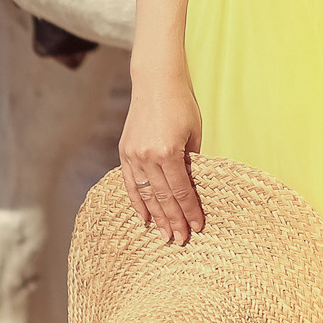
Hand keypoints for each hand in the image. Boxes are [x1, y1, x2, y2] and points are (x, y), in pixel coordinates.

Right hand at [119, 72, 205, 243]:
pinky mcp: (125, 152)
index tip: (198, 227)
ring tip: (165, 236)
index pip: (182, 191)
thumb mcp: (194, 133)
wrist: (155, 82)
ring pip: (146, 194)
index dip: (190, 211)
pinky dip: (137, 202)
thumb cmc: (181, 104)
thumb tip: (191, 187)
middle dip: (174, 221)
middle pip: (164, 198)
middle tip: (182, 240)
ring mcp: (134, 155)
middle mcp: (149, 156)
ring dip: (157, 217)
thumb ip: (191, 161)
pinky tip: (144, 218)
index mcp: (169, 152)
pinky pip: (130, 183)